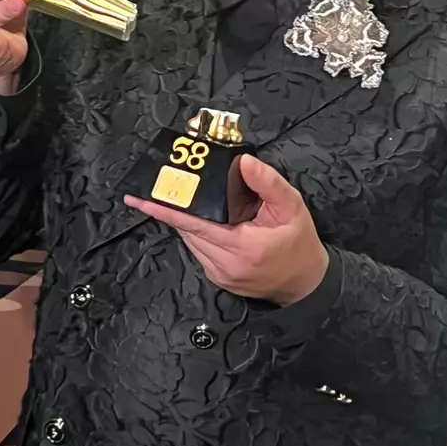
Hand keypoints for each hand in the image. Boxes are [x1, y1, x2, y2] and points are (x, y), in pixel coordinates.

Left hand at [124, 154, 329, 305]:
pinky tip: (205, 219)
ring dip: (186, 220)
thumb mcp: (292, 207)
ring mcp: (219, 274)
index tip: (141, 200)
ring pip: (190, 241)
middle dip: (174, 208)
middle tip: (158, 188)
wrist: (305, 283)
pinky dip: (198, 233)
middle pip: (188, 231)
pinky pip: (198, 250)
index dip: (167, 210)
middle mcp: (224, 264)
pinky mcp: (218, 278)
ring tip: (181, 199)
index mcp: (242, 245)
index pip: (194, 223)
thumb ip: (268, 183)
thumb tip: (244, 161)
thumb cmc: (299, 243)